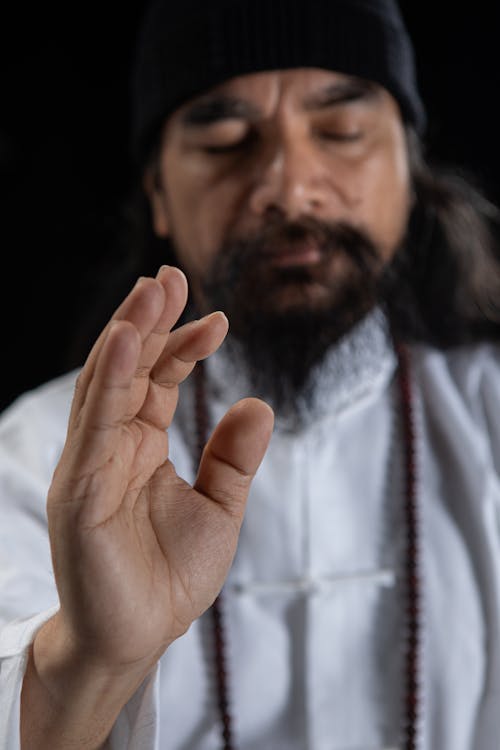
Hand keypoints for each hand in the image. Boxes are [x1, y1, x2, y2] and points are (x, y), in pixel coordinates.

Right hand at [46, 265, 273, 674]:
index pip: (159, 378)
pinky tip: (127, 341)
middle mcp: (111, 444)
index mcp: (141, 444)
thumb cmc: (170, 575)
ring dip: (128, 333)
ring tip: (152, 289)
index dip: (184, 345)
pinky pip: (94, 424)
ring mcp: (90, 463)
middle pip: (128, 367)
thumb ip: (234, 457)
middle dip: (150, 319)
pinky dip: (109, 380)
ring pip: (105, 383)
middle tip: (172, 275)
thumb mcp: (218, 508)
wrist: (139, 635)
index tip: (219, 319)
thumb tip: (258, 402)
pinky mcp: (78, 488)